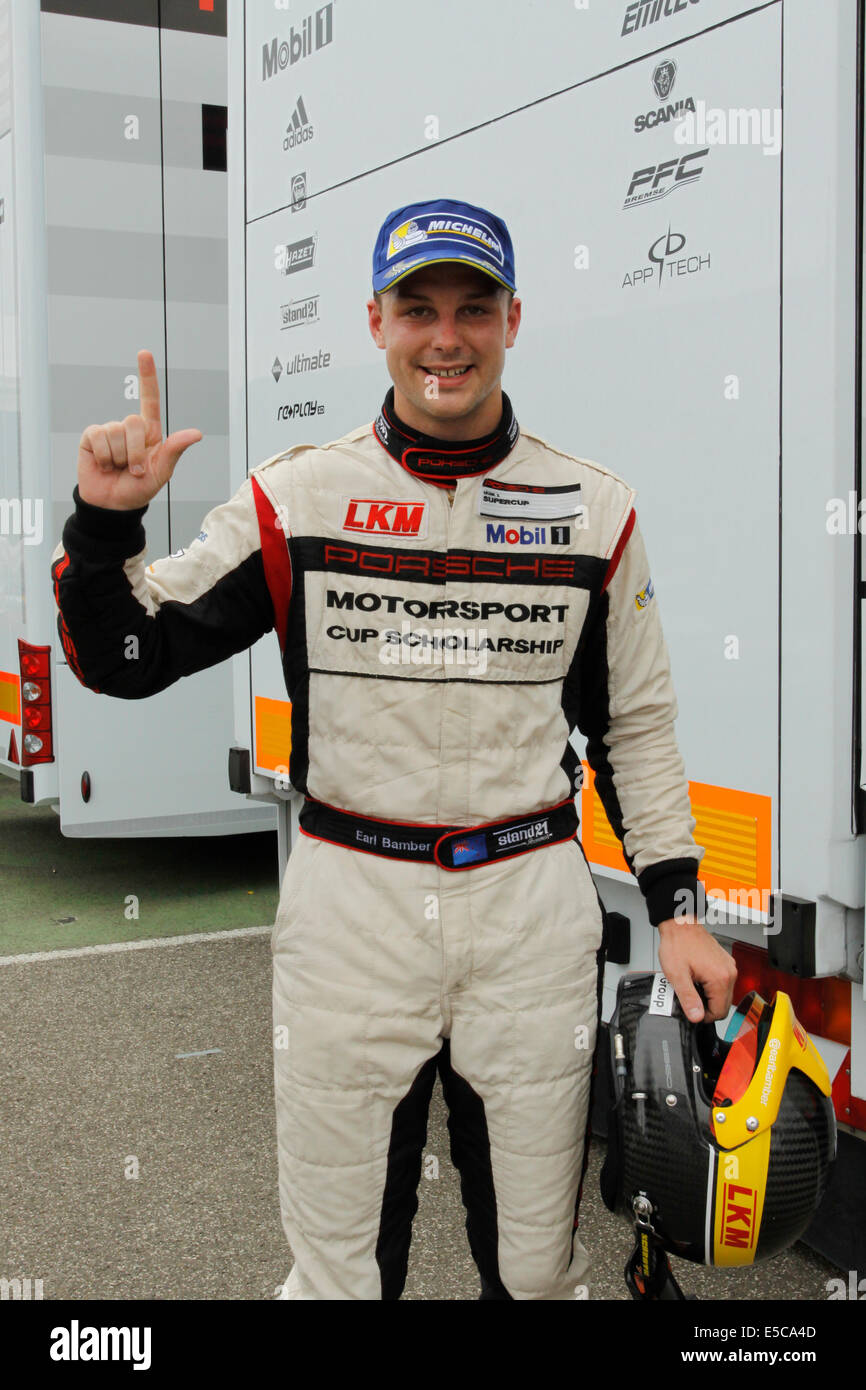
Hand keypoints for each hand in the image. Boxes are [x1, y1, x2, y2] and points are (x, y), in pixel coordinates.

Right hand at [77, 350, 202, 509]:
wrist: (113, 504)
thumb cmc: (139, 489)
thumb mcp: (161, 472)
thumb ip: (174, 450)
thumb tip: (196, 433)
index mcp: (148, 432)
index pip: (148, 399)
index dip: (147, 376)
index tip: (144, 353)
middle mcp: (128, 428)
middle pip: (133, 422)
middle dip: (135, 451)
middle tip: (134, 469)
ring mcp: (109, 431)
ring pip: (115, 432)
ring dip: (119, 457)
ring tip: (118, 468)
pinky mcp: (91, 438)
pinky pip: (98, 437)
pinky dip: (103, 455)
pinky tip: (104, 464)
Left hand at [656, 916, 737, 1022]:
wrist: (680, 925)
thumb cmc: (678, 945)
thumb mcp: (677, 976)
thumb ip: (688, 999)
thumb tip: (697, 1017)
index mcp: (720, 978)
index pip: (719, 1012)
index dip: (703, 1016)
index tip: (691, 1010)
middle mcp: (729, 973)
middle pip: (723, 1005)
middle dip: (706, 1006)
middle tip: (689, 997)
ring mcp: (729, 967)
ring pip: (723, 995)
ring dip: (708, 996)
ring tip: (691, 986)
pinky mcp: (725, 963)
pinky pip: (722, 984)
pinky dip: (711, 987)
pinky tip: (697, 979)